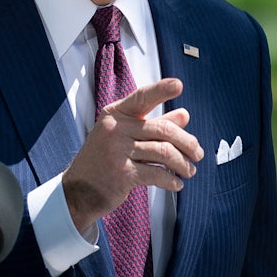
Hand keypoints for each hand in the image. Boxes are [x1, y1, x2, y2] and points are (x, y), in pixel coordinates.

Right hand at [62, 77, 203, 234]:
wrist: (78, 191)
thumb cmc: (104, 160)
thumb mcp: (124, 136)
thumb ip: (155, 124)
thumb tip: (185, 115)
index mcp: (115, 114)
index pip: (142, 97)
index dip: (161, 90)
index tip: (179, 85)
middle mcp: (115, 128)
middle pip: (163, 130)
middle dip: (186, 143)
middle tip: (198, 153)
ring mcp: (117, 151)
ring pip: (164, 152)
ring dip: (182, 164)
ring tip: (189, 171)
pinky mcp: (122, 174)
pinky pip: (157, 173)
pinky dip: (171, 180)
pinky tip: (176, 184)